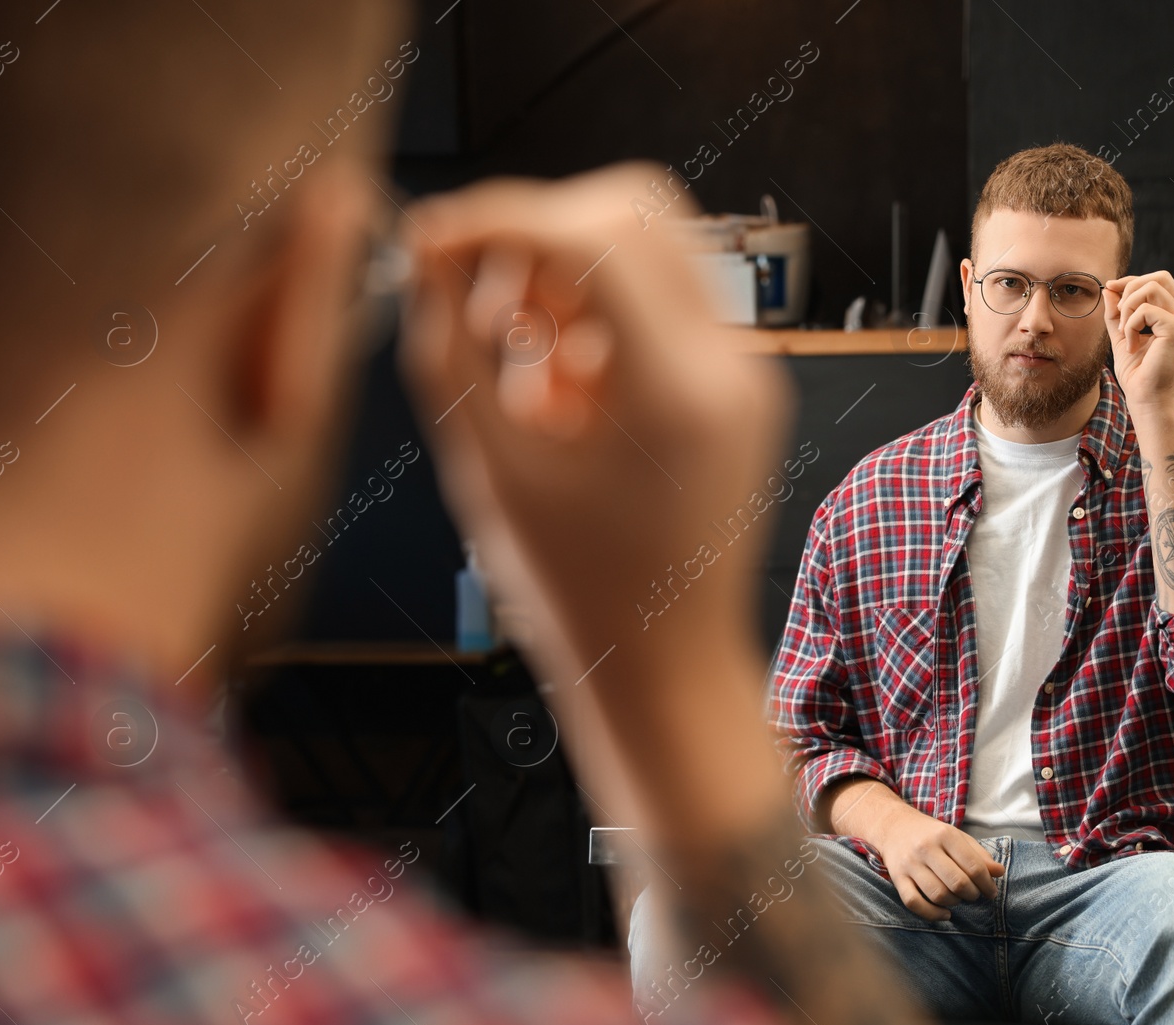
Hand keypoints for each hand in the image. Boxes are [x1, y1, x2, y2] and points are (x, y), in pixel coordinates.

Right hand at [398, 164, 791, 695]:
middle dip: (539, 235)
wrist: (666, 667)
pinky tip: (561, 398)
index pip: (590, 233)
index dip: (496, 219)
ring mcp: (745, 374)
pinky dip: (598, 321)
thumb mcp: (490, 473)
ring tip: (520, 371)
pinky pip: (662, 305)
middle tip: (478, 299)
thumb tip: (427, 259)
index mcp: (675, 395)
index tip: (432, 239)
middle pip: (636, 209)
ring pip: (651, 248)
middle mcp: (730, 369)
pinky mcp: (738, 386)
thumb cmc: (581, 597)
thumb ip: (448, 354)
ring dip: (567, 280)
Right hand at [870, 804, 1004, 921]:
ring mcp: (909, 864)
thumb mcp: (957, 836)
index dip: (987, 884)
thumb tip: (999, 873)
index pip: (973, 866)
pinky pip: (914, 903)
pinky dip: (932, 914)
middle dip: (972, 894)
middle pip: (957, 883)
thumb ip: (979, 855)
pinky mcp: (897, 878)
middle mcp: (926, 848)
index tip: (991, 891)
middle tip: (974, 894)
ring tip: (958, 898)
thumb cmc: (931, 834)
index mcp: (945, 835)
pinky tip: (944, 914)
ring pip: (938, 895)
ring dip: (955, 903)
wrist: (893, 825)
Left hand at [1102, 270, 1173, 414]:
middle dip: (1131, 288)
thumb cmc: (1137, 373)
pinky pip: (1146, 311)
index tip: (1111, 289)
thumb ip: (1116, 313)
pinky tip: (1131, 346)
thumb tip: (1110, 288)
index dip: (1132, 280)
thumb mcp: (1122, 335)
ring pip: (1152, 288)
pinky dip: (1131, 325)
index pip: (1158, 280)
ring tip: (1125, 332)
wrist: (1147, 400)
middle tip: (1119, 314)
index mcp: (1173, 314)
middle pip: (1160, 277)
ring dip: (1128, 308)